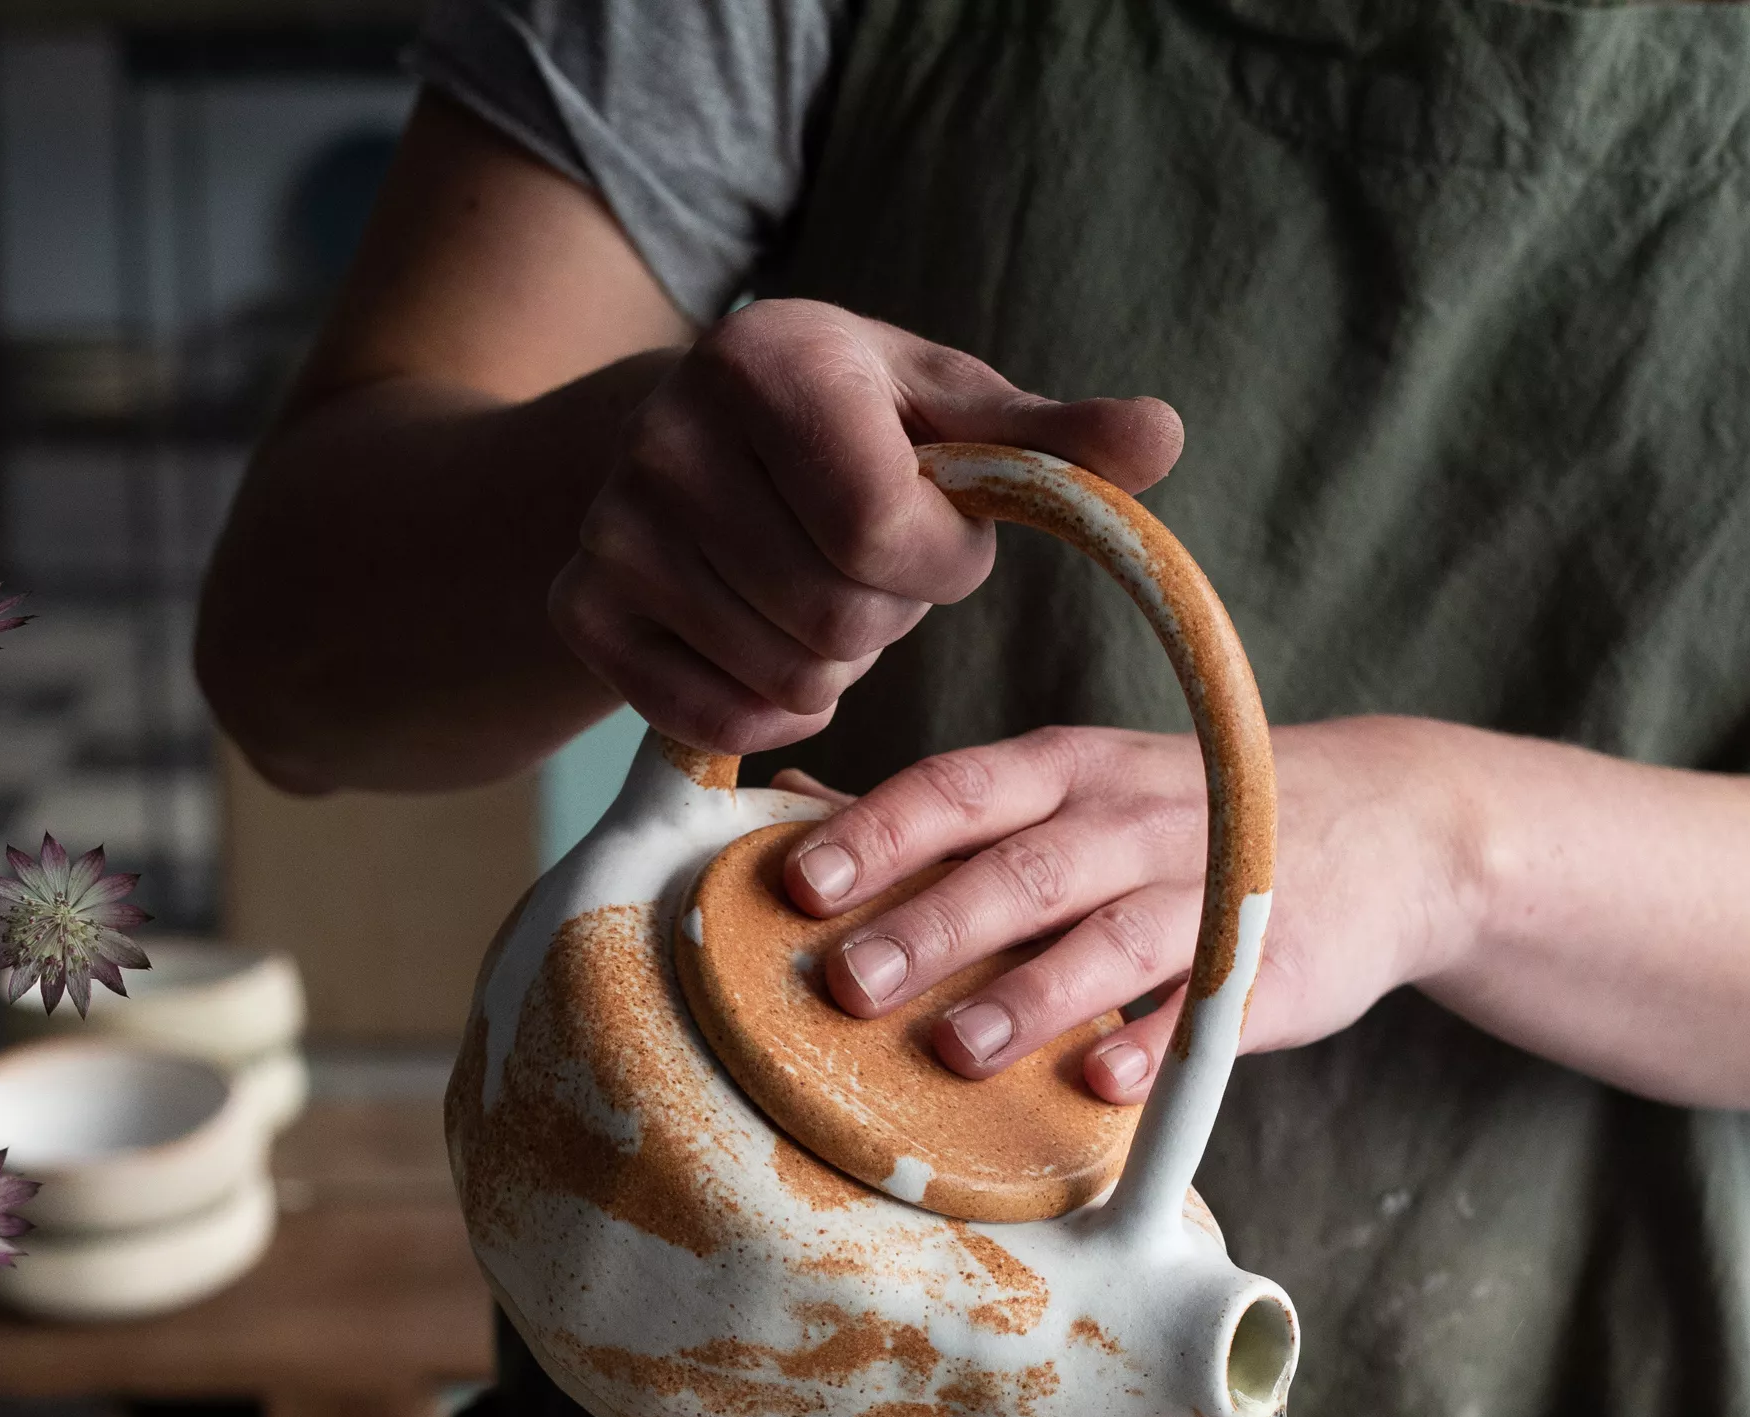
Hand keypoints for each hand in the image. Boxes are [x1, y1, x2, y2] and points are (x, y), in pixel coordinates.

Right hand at [548, 299, 1182, 757]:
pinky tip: (772, 644)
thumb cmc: (847, 426)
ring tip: (818, 594)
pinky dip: (774, 708)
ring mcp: (611, 531)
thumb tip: (1166, 437)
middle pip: (835, 618)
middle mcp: (667, 438)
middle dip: (887, 616)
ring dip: (836, 663)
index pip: (883, 533)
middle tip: (871, 571)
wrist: (681, 438)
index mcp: (769, 363)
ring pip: (786, 678)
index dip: (942, 566)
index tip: (943, 541)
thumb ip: (1052, 438)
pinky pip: (719, 721)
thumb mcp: (947, 410)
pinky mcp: (583, 610)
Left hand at [778, 716, 1488, 1099]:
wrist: (1388, 823)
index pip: (958, 791)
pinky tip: (1100, 1083)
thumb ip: (946, 808)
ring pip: (1109, 940)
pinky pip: (1204, 1011)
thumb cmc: (1179, 819)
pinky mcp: (1266, 966)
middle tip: (848, 984)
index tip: (800, 886)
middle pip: (1022, 870)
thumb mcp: (1072, 783)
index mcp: (1067, 772)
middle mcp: (1129, 820)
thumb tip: (791, 801)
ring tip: (956, 1049)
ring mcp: (1204, 891)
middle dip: (931, 927)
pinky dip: (1153, 1045)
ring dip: (1030, 995)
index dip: (878, 836)